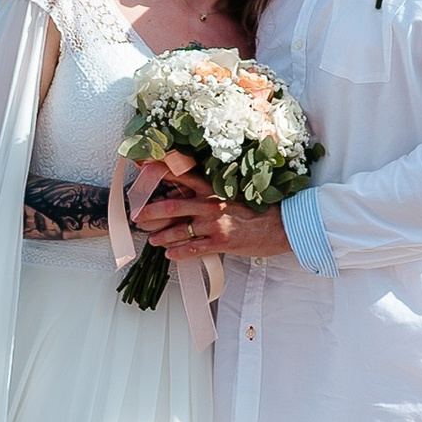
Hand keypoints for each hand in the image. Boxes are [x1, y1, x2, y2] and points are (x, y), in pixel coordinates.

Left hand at [130, 186, 292, 260]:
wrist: (283, 225)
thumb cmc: (261, 210)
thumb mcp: (236, 195)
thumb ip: (214, 196)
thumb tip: (193, 198)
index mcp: (215, 189)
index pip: (183, 175)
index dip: (161, 170)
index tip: (144, 166)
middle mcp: (212, 204)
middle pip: (173, 205)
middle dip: (151, 211)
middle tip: (138, 216)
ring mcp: (216, 224)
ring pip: (180, 230)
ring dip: (162, 236)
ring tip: (152, 240)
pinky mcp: (222, 242)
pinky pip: (194, 249)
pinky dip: (179, 253)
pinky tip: (170, 255)